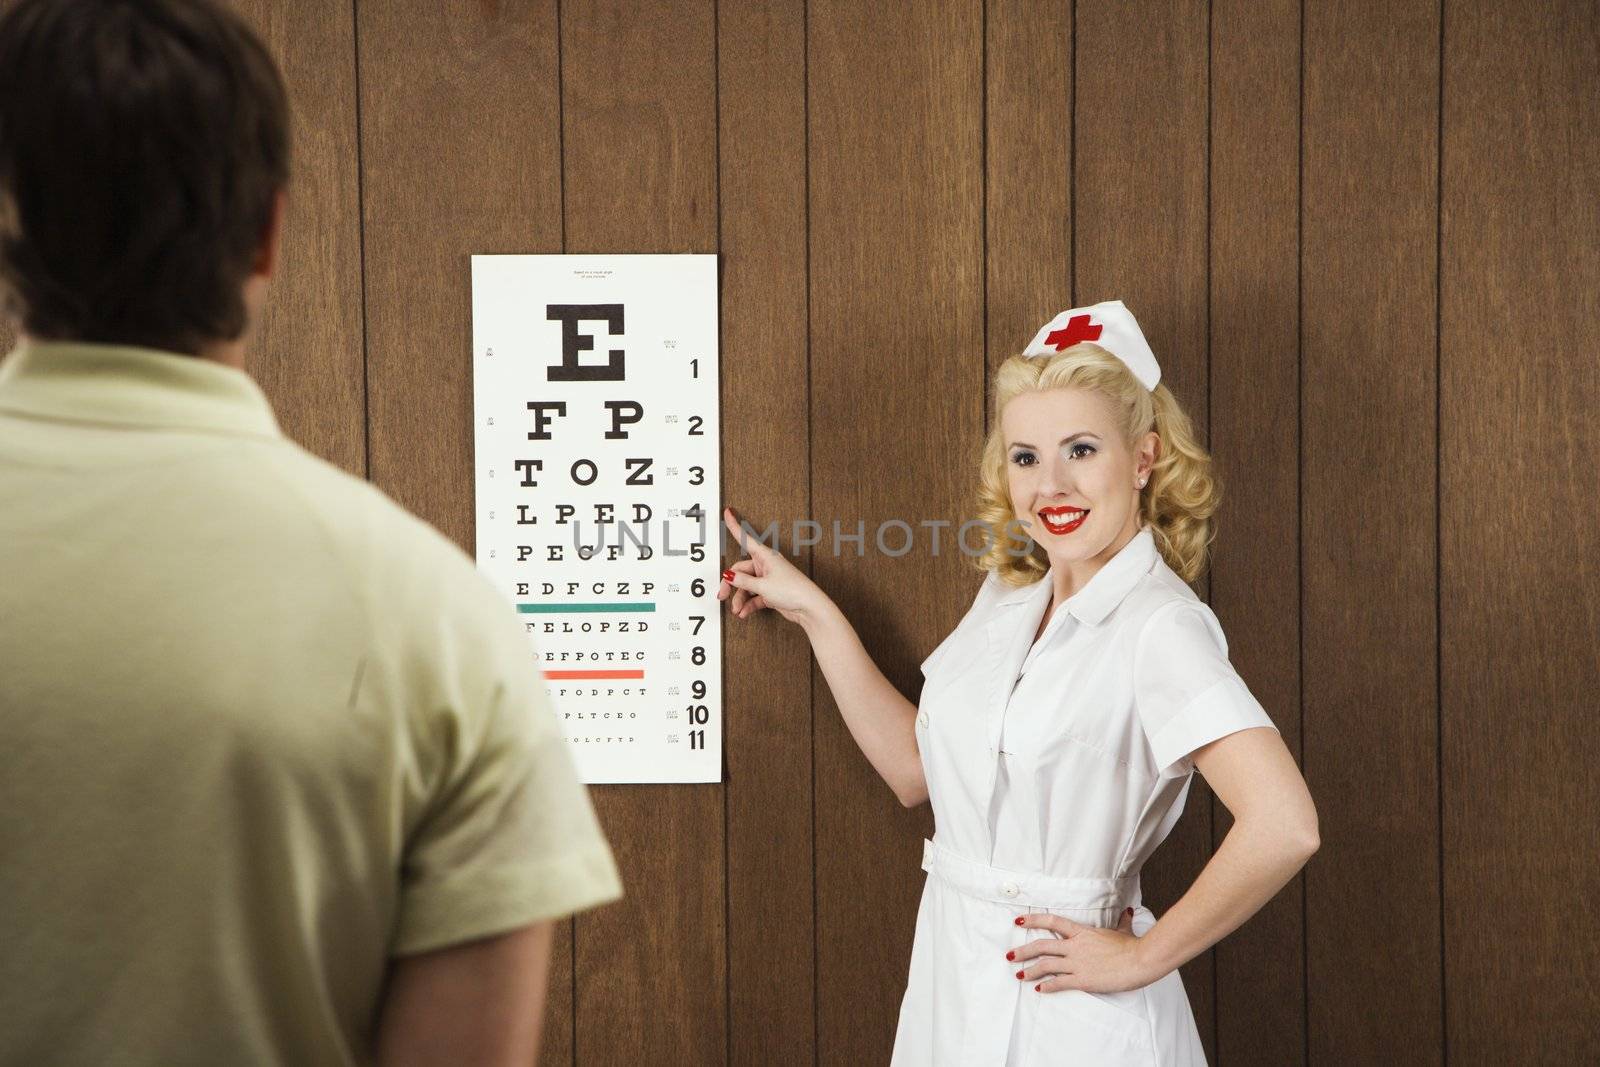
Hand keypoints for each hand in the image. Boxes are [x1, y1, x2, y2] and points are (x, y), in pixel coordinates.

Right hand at [717, 506, 827, 624]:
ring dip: (740, 598)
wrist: (809, 607)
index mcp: (765, 556)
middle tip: (722, 595)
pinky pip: (754, 596)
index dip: (735, 525)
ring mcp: (768, 578)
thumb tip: (728, 576)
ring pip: (746, 586)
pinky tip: (745, 613)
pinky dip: (748, 604)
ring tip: (737, 610)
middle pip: (740, 571)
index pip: (745, 538)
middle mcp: (766, 565)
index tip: (728, 512)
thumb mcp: (762, 585)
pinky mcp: (771, 592)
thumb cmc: (793, 590)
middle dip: (731, 585)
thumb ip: (743, 581)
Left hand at [1008, 908, 1153, 993]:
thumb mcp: (1123, 931)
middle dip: (1023, 951)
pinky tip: (1039, 989)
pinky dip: (1047, 986)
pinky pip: (1060, 983)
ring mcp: (1078, 963)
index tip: (1019, 921)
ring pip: (1046, 965)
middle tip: (1009, 955)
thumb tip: (1127, 912)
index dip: (1033, 920)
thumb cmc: (1133, 947)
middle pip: (1042, 945)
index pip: (1052, 921)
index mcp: (1082, 932)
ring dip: (1030, 971)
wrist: (1141, 960)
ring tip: (1019, 975)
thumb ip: (1121, 922)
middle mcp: (1076, 946)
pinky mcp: (1083, 980)